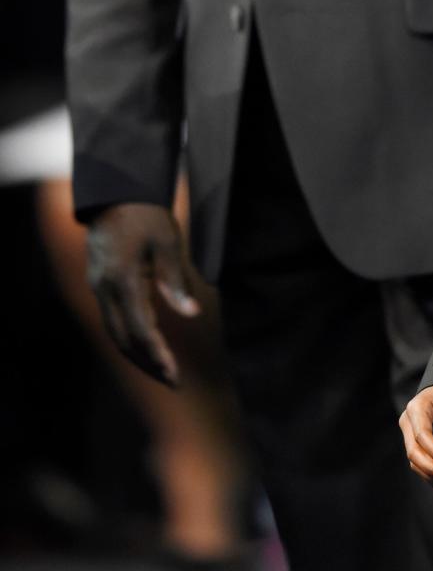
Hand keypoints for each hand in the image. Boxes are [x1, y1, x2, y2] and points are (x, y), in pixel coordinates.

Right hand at [86, 202, 199, 386]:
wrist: (115, 192)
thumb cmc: (146, 213)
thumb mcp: (168, 241)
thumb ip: (176, 280)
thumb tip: (192, 314)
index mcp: (123, 279)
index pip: (141, 329)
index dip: (158, 354)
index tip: (175, 375)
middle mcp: (105, 289)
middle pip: (123, 340)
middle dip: (147, 363)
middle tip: (173, 381)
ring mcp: (98, 288)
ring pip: (115, 333)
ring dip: (137, 354)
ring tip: (162, 370)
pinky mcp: (99, 284)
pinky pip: (113, 320)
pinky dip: (130, 337)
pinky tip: (149, 344)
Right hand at [399, 385, 432, 489]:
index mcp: (417, 408)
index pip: (421, 434)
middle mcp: (407, 422)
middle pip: (413, 451)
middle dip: (431, 467)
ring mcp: (407, 435)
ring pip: (414, 461)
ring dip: (431, 475)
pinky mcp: (412, 446)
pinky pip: (418, 464)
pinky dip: (430, 476)